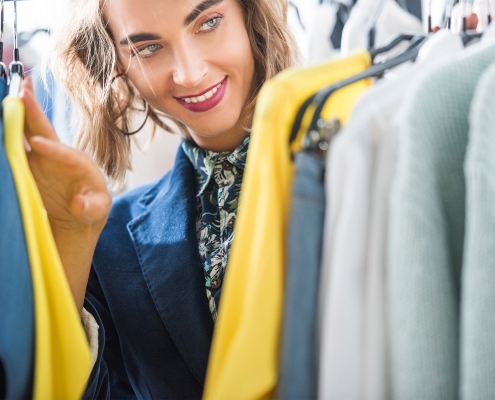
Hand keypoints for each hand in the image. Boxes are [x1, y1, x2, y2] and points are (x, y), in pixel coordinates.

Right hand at [21, 77, 111, 232]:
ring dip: (16, 113)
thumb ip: (91, 207)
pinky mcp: (27, 163)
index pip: (65, 154)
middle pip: (44, 130)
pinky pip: (13, 145)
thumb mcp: (98, 210)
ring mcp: (41, 157)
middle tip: (23, 89)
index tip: (37, 143)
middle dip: (33, 111)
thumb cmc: (92, 207)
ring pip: (25, 132)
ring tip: (9, 90)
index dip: (52, 149)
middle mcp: (58, 154)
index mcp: (79, 163)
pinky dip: (4, 132)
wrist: (79, 211)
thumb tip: (79, 203)